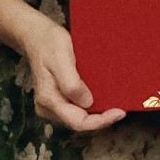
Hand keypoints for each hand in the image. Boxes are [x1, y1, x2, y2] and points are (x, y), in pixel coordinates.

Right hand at [17, 11, 113, 133]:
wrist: (37, 37)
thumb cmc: (49, 43)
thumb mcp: (60, 58)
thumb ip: (71, 83)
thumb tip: (87, 102)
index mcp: (49, 100)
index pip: (78, 122)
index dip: (100, 121)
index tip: (120, 112)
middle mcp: (49, 108)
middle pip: (79, 122)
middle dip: (101, 118)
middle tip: (122, 108)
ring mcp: (53, 105)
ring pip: (79, 117)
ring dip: (98, 113)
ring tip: (116, 105)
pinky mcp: (58, 100)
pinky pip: (77, 109)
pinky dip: (92, 106)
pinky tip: (104, 99)